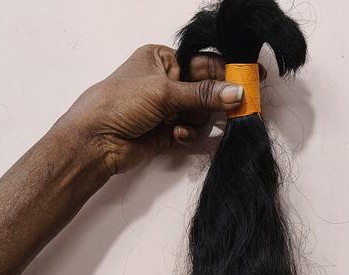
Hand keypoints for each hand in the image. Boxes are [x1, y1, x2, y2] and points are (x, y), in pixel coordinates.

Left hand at [62, 44, 253, 174]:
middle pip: (206, 89)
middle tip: (238, 106)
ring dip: (196, 119)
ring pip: (200, 113)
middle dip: (216, 100)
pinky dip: (187, 133)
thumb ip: (203, 94)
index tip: (251, 77)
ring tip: (183, 122)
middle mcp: (166, 82)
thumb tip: (236, 92)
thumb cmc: (120, 102)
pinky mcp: (166, 132)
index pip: (202, 62)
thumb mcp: (164, 91)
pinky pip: (190, 131)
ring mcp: (167, 108)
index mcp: (162, 59)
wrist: (96, 140)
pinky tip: (175, 133)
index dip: (227, 71)